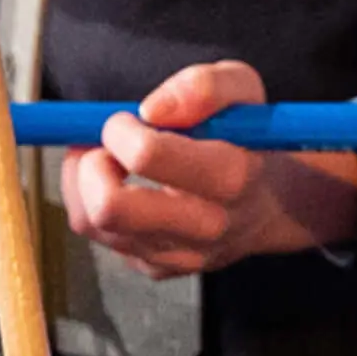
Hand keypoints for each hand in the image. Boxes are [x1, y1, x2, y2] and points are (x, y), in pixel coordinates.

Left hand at [58, 62, 356, 275]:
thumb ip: (205, 86)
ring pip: (93, 223)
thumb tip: (151, 109)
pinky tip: (115, 184)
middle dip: (89, 166)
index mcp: (231, 175)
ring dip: (83, 183)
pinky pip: (100, 239)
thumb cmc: (249, 136)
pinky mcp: (159, 269)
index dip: (121, 129)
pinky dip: (92, 205)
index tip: (127, 118)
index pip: (148, 156)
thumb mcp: (243, 90)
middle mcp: (206, 226)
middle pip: (110, 208)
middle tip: (103, 145)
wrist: (273, 202)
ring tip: (105, 158)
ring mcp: (180, 255)